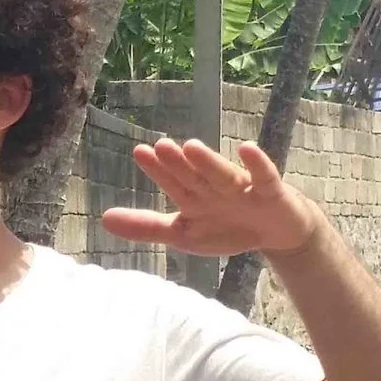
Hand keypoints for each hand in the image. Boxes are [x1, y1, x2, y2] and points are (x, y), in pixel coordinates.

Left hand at [100, 138, 326, 258]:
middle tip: (161, 146)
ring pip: (223, 174)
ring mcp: (242, 187)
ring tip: (191, 147)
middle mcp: (214, 187)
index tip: (140, 152)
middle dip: (179, 163)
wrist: (276, 234)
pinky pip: (263, 177)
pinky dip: (257, 164)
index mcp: (192, 196)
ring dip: (209, 162)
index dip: (157, 169)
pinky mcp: (270, 192)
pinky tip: (247, 148)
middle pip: (194, 175)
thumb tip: (104, 219)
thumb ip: (147, 227)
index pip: (172, 182)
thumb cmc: (227, 227)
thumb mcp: (184, 234)